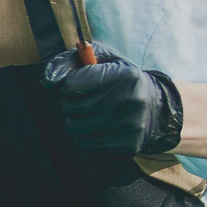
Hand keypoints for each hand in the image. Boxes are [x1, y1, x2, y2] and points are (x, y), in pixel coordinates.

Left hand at [43, 44, 182, 155]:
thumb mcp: (105, 60)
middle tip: (79, 101)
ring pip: (76, 128)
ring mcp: (130, 126)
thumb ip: (74, 60)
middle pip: (72, 108)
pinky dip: (84, 136)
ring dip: (74, 121)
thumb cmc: (122, 81)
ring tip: (87, 114)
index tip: (75, 85)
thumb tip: (49, 77)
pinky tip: (96, 127)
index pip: (72, 84)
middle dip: (68, 104)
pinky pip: (86, 143)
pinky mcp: (127, 146)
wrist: (156, 109)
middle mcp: (130, 101)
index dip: (67, 85)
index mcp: (124, 76)